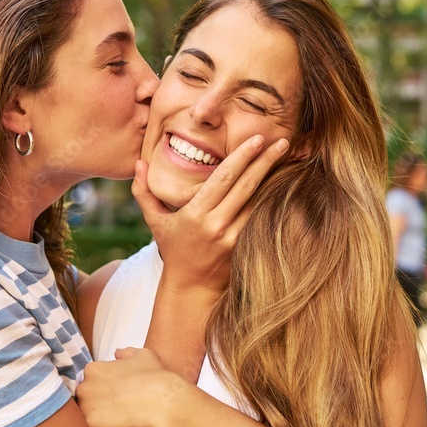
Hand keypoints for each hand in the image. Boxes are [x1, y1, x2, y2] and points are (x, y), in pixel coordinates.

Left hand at [76, 348, 186, 426]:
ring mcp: (87, 411)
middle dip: (102, 401)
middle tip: (123, 405)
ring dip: (104, 417)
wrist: (163, 403)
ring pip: (91, 415)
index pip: (94, 378)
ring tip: (125, 418)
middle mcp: (85, 389)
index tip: (122, 391)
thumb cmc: (155, 377)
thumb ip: (126, 353)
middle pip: (88, 397)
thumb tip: (118, 353)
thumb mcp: (143, 355)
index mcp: (93, 370)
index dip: (108, 386)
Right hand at [133, 135, 288, 294]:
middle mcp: (216, 225)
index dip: (242, 157)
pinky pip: (260, 217)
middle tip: (282, 141)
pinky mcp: (244, 246)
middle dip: (265, 161)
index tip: (257, 139)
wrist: (192, 287)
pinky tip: (285, 184)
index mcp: (195, 214)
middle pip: (246, 186)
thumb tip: (138, 162)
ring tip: (287, 158)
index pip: (223, 178)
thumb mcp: (154, 221)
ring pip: (257, 202)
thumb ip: (143, 191)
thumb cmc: (174, 249)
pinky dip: (272, 199)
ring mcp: (232, 238)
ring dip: (275, 179)